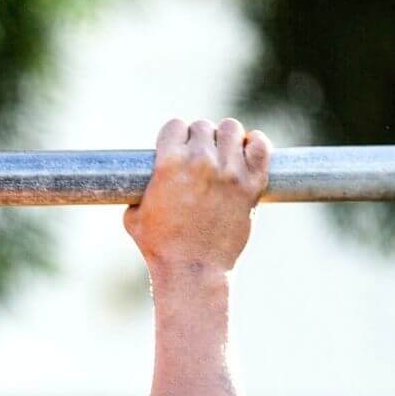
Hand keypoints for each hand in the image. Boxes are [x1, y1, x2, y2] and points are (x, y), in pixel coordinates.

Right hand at [124, 117, 270, 276]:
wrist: (193, 270)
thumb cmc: (160, 247)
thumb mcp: (134, 217)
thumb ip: (139, 192)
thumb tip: (141, 185)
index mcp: (169, 164)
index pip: (174, 126)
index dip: (173, 136)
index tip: (176, 147)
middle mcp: (201, 161)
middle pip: (202, 126)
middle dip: (198, 138)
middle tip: (198, 156)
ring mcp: (230, 171)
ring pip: (232, 129)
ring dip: (225, 137)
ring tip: (222, 153)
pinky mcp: (252, 183)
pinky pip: (260, 146)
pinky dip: (254, 144)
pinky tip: (245, 153)